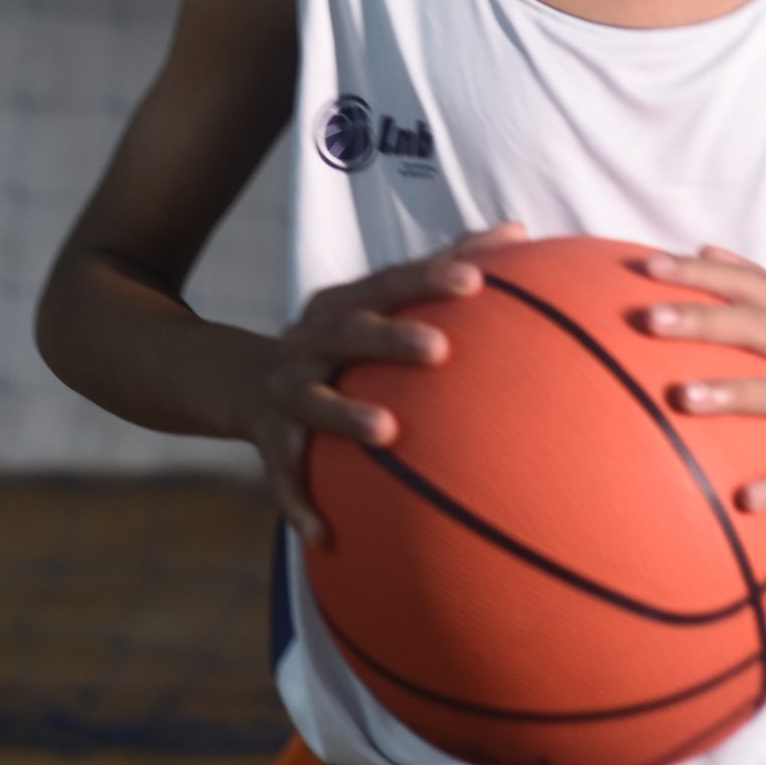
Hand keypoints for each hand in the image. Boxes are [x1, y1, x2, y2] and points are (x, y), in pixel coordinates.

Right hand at [252, 222, 527, 541]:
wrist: (247, 382)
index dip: (428, 277)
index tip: (475, 280)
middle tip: (439, 348)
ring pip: (312, 402)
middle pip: (348, 332)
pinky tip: (326, 534)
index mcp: (342, 304)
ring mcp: (286, 391)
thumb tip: (518, 231)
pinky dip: (300, 504)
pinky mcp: (271, 441)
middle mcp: (310, 342)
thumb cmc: (345, 338)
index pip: (388, 282)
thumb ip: (445, 266)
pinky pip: (283, 477)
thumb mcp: (381, 301)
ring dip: (346, 415)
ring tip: (387, 432)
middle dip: (390, 337)